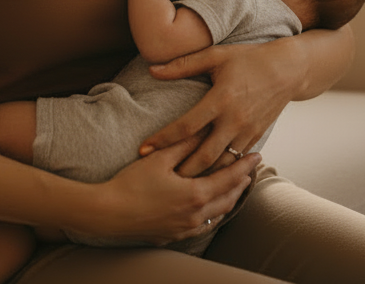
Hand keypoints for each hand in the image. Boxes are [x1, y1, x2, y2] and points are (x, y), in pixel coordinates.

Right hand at [85, 134, 260, 244]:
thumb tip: (203, 129)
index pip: (230, 179)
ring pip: (218, 213)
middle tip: (251, 169)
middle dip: (241, 182)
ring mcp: (186, 228)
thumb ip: (184, 144)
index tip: (257, 156)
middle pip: (229, 198)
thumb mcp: (159, 159)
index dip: (245, 166)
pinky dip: (214, 213)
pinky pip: (204, 225)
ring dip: (230, 198)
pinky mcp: (174, 235)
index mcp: (196, 195)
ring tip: (237, 186)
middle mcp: (196, 215)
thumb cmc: (131, 185)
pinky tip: (213, 207)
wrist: (108, 214)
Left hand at [139, 38, 303, 177]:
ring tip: (180, 184)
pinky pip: (236, 160)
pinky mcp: (257, 137)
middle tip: (160, 178)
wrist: (288, 69)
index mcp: (220, 99)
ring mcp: (248, 131)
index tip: (143, 149)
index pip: (185, 126)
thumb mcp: (215, 56)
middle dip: (182, 171)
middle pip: (204, 156)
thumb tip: (152, 69)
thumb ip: (183, 65)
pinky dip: (221, 170)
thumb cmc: (248, 58)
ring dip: (203, 175)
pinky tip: (206, 176)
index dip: (162, 139)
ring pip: (222, 164)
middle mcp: (234, 120)